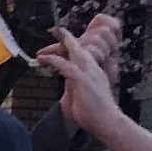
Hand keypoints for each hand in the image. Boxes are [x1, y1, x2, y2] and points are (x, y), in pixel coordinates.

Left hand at [35, 22, 151, 150]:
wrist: (107, 122)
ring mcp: (89, 73)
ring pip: (76, 51)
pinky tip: (44, 58)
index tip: (62, 40)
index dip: (73, 46)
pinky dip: (54, 60)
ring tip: (54, 32)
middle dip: (69, 37)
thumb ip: (76, 86)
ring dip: (63, 42)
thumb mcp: (84, 95)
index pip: (84, 54)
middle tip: (57, 28)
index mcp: (95, 71)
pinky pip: (66, 66)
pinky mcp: (82, 80)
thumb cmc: (95, 113)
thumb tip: (68, 83)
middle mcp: (94, 69)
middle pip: (81, 48)